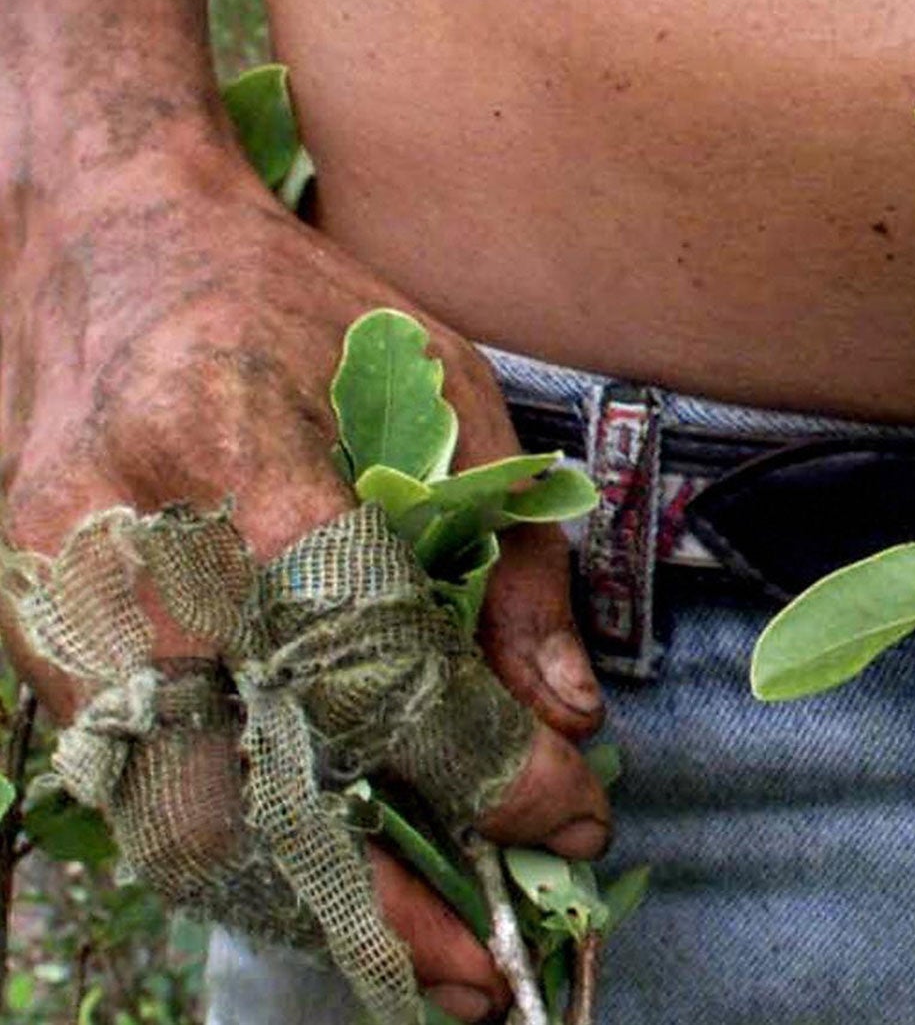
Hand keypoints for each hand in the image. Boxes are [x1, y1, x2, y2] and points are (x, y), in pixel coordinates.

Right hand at [0, 142, 607, 1020]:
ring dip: (308, 911)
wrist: (106, 258)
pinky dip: (244, 864)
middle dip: (377, 892)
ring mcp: (51, 597)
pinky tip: (334, 895)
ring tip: (425, 969)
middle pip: (240, 762)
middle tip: (489, 970)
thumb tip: (564, 716)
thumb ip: (509, 560)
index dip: (468, 749)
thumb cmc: (294, 313)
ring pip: (173, 811)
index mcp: (228, 435)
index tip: (565, 810)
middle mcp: (117, 530)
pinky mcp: (30, 638)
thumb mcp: (447, 391)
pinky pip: (141, 790)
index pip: (354, 639)